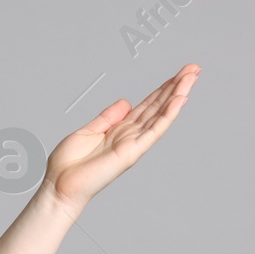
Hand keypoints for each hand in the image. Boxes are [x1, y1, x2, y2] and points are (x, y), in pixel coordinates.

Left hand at [44, 63, 199, 215]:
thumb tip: (126, 102)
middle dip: (176, 86)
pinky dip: (168, 115)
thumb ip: (108, 117)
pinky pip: (154, 131)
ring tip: (192, 77)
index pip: (147, 105)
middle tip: (194, 68)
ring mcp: (133, 144)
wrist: (60, 185)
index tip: (178, 74)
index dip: (163, 89)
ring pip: (161, 114)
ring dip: (178, 95)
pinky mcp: (132, 152)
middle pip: (158, 106)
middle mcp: (130, 135)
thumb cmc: (68, 165)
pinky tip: (180, 100)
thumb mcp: (88, 131)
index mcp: (119, 129)